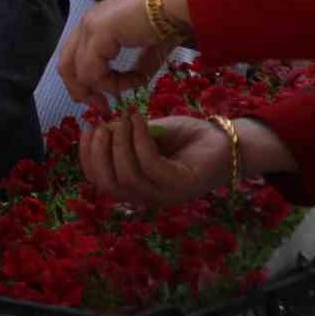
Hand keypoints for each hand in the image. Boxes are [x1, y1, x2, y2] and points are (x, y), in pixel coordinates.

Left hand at [57, 0, 184, 111]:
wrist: (180, 0)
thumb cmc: (171, 20)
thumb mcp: (152, 50)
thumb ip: (138, 67)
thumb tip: (136, 83)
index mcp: (95, 25)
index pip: (73, 60)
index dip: (84, 84)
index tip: (104, 103)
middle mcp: (86, 25)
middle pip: (66, 67)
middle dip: (81, 92)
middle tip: (102, 108)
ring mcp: (89, 27)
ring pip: (77, 72)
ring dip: (102, 88)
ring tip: (126, 90)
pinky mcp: (98, 33)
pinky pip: (93, 72)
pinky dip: (112, 83)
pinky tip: (135, 79)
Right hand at [81, 113, 231, 205]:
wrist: (226, 140)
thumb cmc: (186, 138)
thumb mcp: (148, 136)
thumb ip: (125, 138)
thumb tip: (99, 129)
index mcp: (136, 187)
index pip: (101, 182)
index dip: (87, 158)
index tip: (87, 129)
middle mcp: (148, 196)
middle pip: (109, 185)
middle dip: (98, 154)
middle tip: (102, 126)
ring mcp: (166, 194)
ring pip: (128, 177)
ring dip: (119, 144)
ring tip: (124, 119)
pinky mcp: (182, 185)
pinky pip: (151, 165)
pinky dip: (139, 140)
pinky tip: (138, 119)